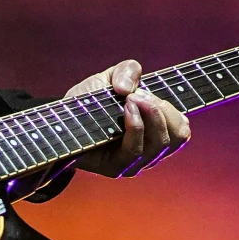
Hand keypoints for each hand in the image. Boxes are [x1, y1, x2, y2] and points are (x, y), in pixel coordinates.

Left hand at [66, 60, 190, 177]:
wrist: (57, 124)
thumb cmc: (87, 104)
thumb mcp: (108, 78)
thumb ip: (127, 71)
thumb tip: (129, 87)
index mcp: (155, 133)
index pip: (181, 129)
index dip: (173, 108)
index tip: (150, 92)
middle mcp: (149, 151)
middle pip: (178, 136)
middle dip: (163, 108)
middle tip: (141, 94)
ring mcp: (135, 163)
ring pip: (160, 143)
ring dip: (150, 114)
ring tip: (131, 98)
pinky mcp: (117, 168)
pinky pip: (136, 149)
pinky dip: (135, 126)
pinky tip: (126, 109)